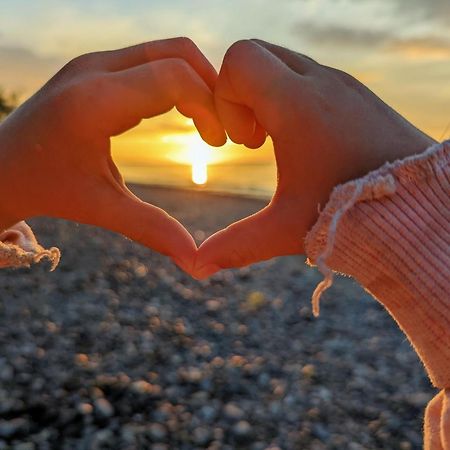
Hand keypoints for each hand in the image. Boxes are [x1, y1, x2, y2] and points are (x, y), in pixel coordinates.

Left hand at [0, 38, 225, 271]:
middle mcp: (94, 69)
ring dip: (197, 83)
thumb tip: (194, 261)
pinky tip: (184, 115)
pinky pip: (151, 61)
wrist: (0, 166)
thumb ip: (151, 230)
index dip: (210, 106)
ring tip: (208, 124)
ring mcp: (94, 63)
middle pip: (178, 52)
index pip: (174, 78)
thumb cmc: (45, 188)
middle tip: (222, 129)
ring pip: (166, 51)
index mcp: (95, 102)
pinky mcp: (97, 67)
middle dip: (212, 87)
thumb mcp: (101, 208)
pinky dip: (178, 83)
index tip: (218, 143)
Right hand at [194, 39, 435, 277]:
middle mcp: (320, 82)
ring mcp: (342, 84)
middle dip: (242, 94)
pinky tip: (305, 142)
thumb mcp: (286, 230)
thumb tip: (197, 267)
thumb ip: (237, 245)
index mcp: (296, 105)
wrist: (420, 208)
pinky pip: (311, 76)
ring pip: (284, 64)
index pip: (238, 59)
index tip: (242, 141)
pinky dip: (294, 98)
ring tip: (278, 142)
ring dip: (269, 96)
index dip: (224, 96)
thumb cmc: (353, 217)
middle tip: (255, 140)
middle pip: (257, 55)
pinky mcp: (357, 93)